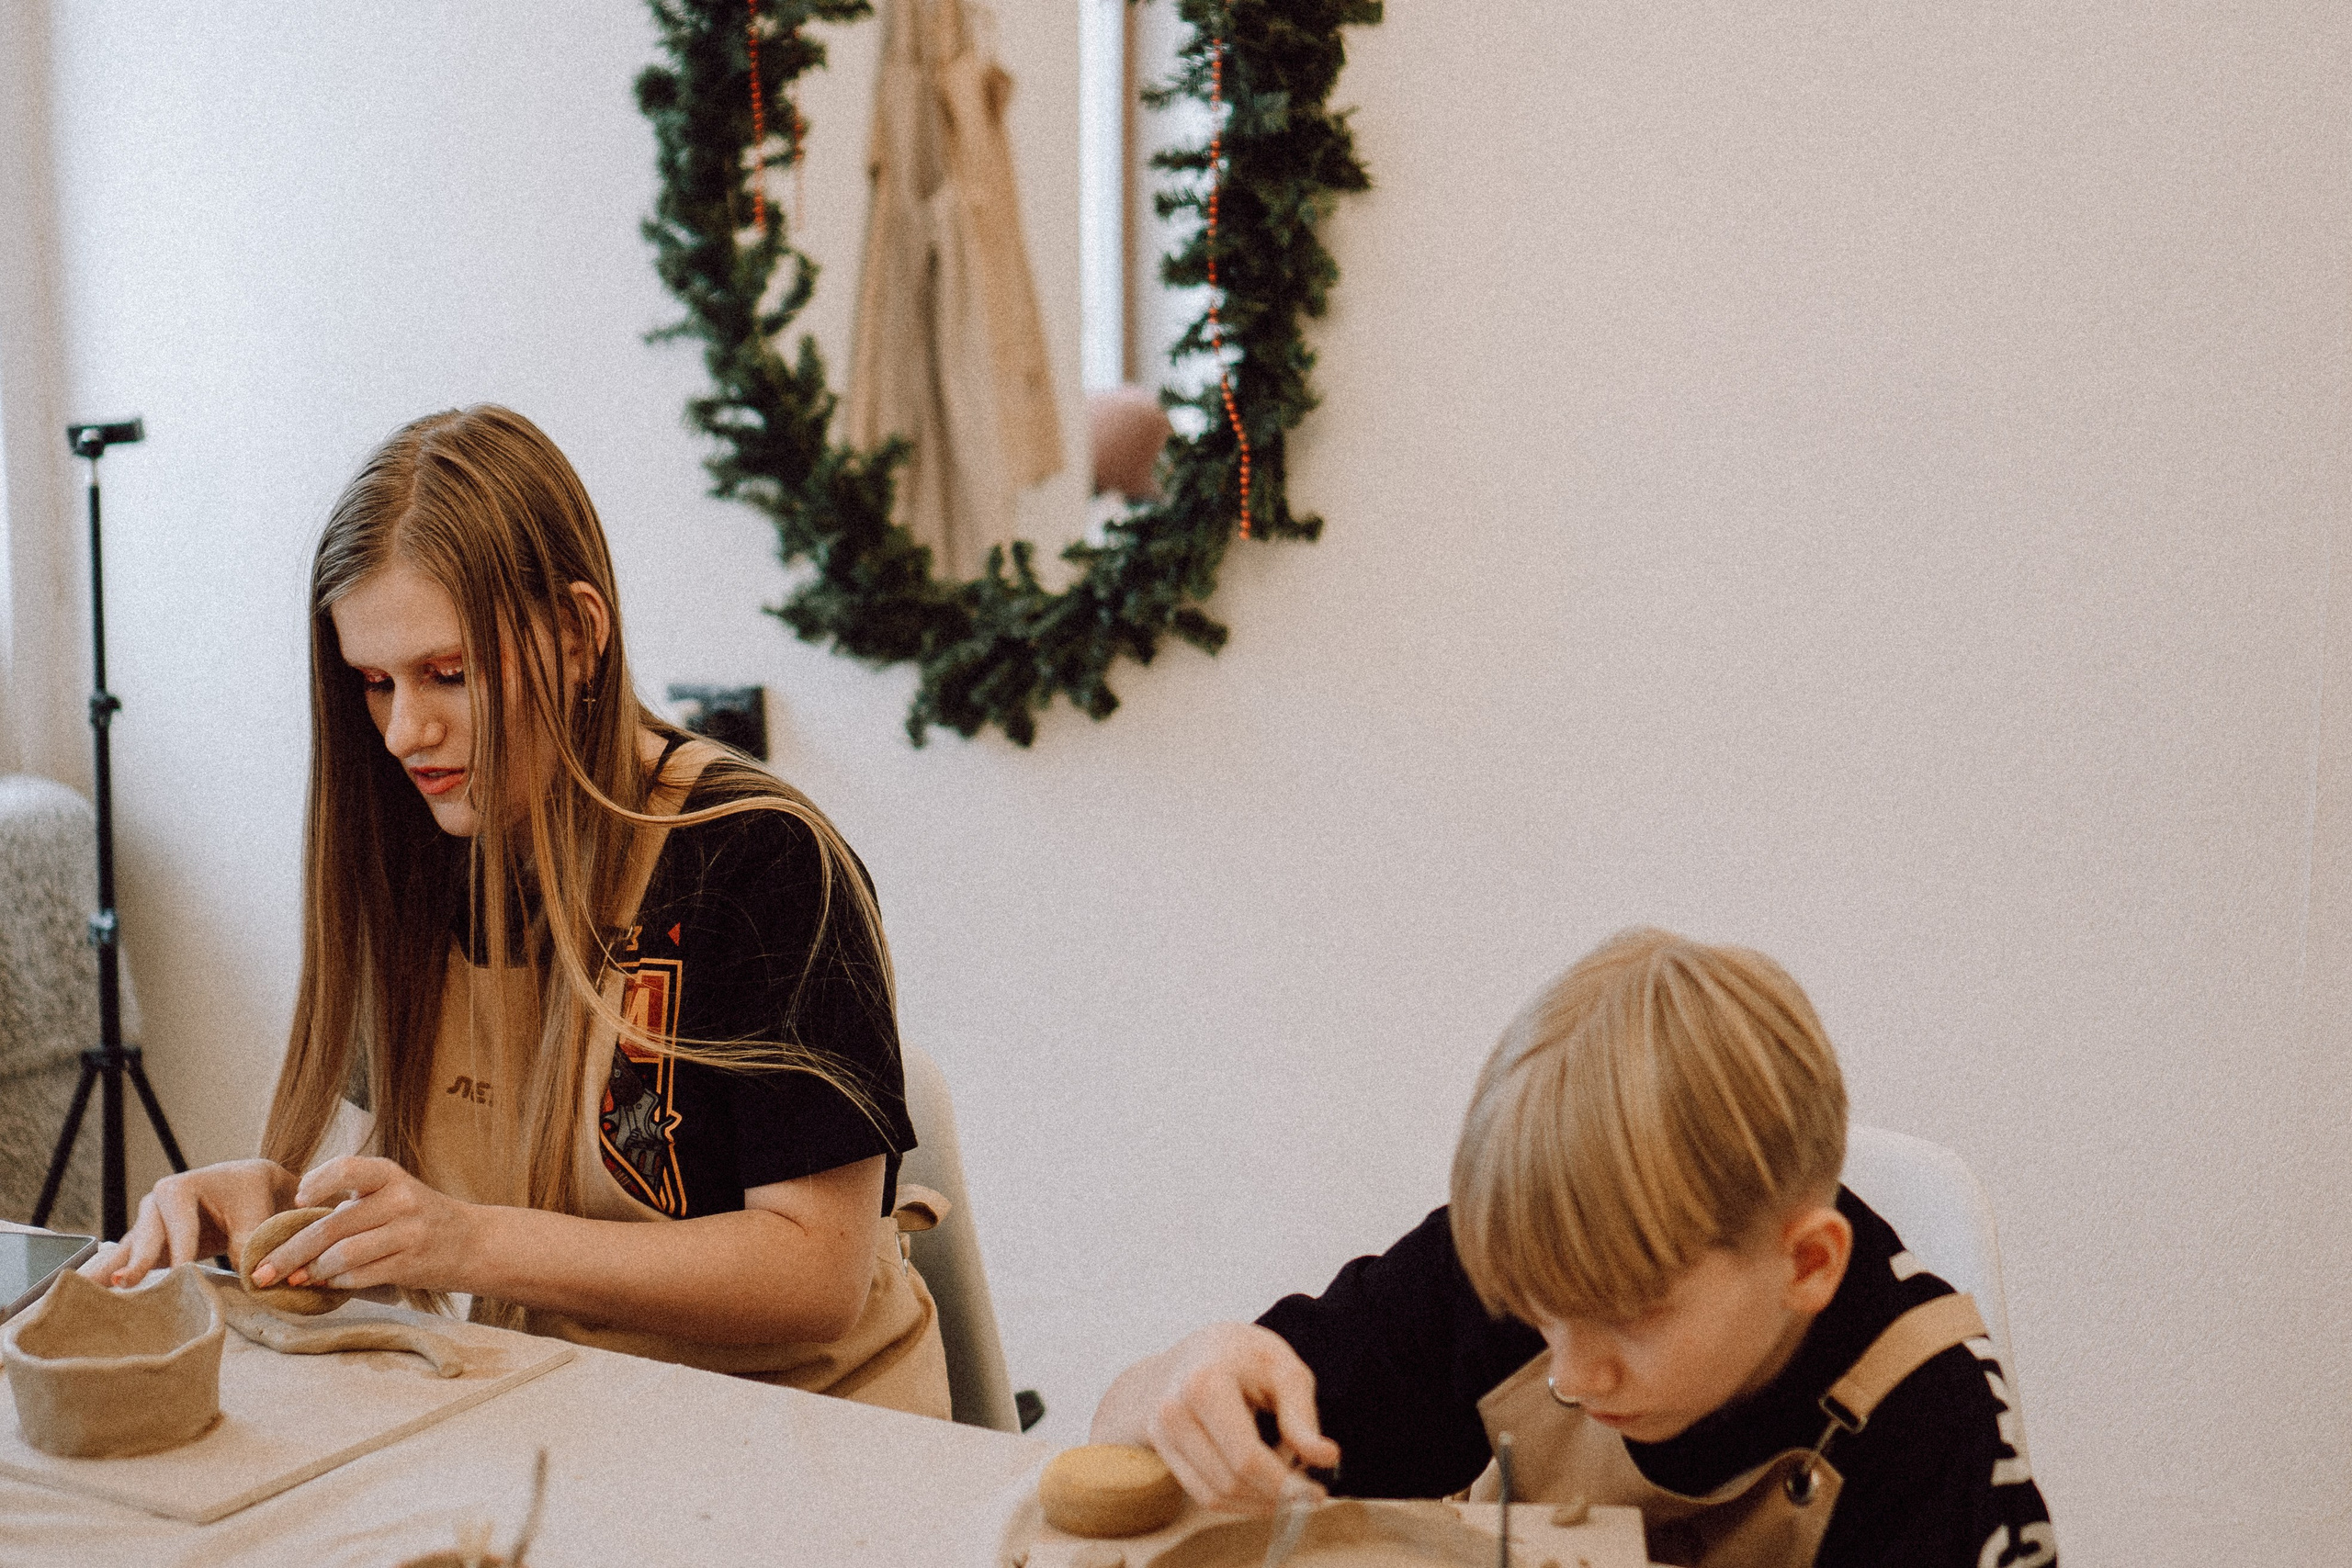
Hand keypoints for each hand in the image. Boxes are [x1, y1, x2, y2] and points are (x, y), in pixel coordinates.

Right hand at [80, 1159, 295, 1286]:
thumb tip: (251, 1278)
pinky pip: (126, 1265)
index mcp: (178, 1190)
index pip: (178, 1226)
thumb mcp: (256, 1215)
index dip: (181, 1250)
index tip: (183, 1273)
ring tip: (82, 1296)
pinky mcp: (146, 1247)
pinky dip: (112, 1282)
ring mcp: (146, 1227)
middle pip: (143, 1239)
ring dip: (106, 1274)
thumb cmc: (250, 1195)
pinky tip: (93, 1301)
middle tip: (120, 1285)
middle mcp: (154, 1207)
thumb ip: (250, 1244)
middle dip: (134, 1263)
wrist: (245, 1187)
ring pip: (124, 1253)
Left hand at [247, 1156, 482, 1293]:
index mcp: (390, 1175)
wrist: (472, 1242)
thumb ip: (350, 1204)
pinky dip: (335, 1284)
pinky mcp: (410, 1264)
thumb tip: (289, 1236)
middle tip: (259, 1272)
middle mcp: (400, 1199)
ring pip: (342, 1255)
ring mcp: (408, 1232)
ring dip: (311, 1272)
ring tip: (294, 1280)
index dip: (316, 1183)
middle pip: (331, 1226)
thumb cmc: (418, 1218)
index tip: (296, 1201)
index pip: (345, 1169)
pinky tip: (325, 1285)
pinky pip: (359, 1276)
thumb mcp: (392, 1194)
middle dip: (288, 1252)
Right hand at [1091, 1322, 1340, 1515]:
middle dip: (1274, 1495)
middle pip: (1231, 1481)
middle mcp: (1175, 1411)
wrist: (1190, 1352)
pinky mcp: (1162, 1450)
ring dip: (1257, 1501)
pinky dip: (1238, 1501)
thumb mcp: (1282, 1367)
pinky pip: (1203, 1494)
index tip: (1317, 1493)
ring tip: (1283, 1479)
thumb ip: (1302, 1415)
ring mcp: (1162, 1433)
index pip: (1246, 1457)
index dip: (1284, 1484)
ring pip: (1215, 1496)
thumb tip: (1327, 1458)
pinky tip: (1261, 1485)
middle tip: (1306, 1487)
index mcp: (1206, 1383)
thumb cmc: (1243, 1355)